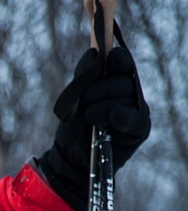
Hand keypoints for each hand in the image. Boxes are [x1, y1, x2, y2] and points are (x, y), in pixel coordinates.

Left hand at [38, 46, 150, 210]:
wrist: (70, 157)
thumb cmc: (74, 125)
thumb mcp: (74, 96)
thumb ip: (84, 74)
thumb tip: (94, 53)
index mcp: (114, 78)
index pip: (122, 61)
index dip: (117, 59)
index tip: (108, 61)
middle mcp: (128, 91)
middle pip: (124, 79)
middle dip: (101, 87)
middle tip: (83, 101)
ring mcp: (135, 109)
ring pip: (128, 97)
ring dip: (104, 104)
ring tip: (88, 116)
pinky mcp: (138, 129)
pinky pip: (135, 118)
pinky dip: (123, 116)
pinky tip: (113, 117)